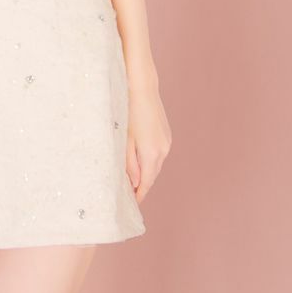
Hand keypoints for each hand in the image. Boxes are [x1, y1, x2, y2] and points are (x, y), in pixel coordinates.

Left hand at [125, 79, 170, 203]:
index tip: (132, 204)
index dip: (139, 195)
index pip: (146, 183)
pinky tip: (139, 158)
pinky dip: (150, 160)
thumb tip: (135, 184)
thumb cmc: (128, 111)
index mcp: (152, 153)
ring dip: (146, 172)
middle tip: (128, 193)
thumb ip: (130, 164)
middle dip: (142, 185)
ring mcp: (167, 142)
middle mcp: (163, 150)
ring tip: (132, 178)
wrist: (142, 88)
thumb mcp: (124, 140)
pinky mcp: (167, 135)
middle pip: (152, 175)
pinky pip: (158, 154)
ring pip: (156, 164)